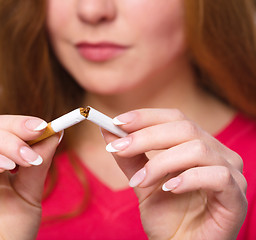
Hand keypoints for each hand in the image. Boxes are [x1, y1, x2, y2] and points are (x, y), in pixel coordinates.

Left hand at [102, 109, 246, 239]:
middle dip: (146, 137)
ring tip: (139, 182)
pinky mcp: (236, 197)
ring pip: (198, 149)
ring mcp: (231, 174)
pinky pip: (217, 176)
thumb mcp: (141, 180)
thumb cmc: (166, 214)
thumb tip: (107, 130)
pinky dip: (187, 179)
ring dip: (160, 163)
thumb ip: (128, 156)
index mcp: (196, 144)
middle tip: (118, 148)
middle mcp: (217, 153)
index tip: (117, 122)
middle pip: (185, 128)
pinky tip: (168, 189)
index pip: (174, 118)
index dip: (146, 117)